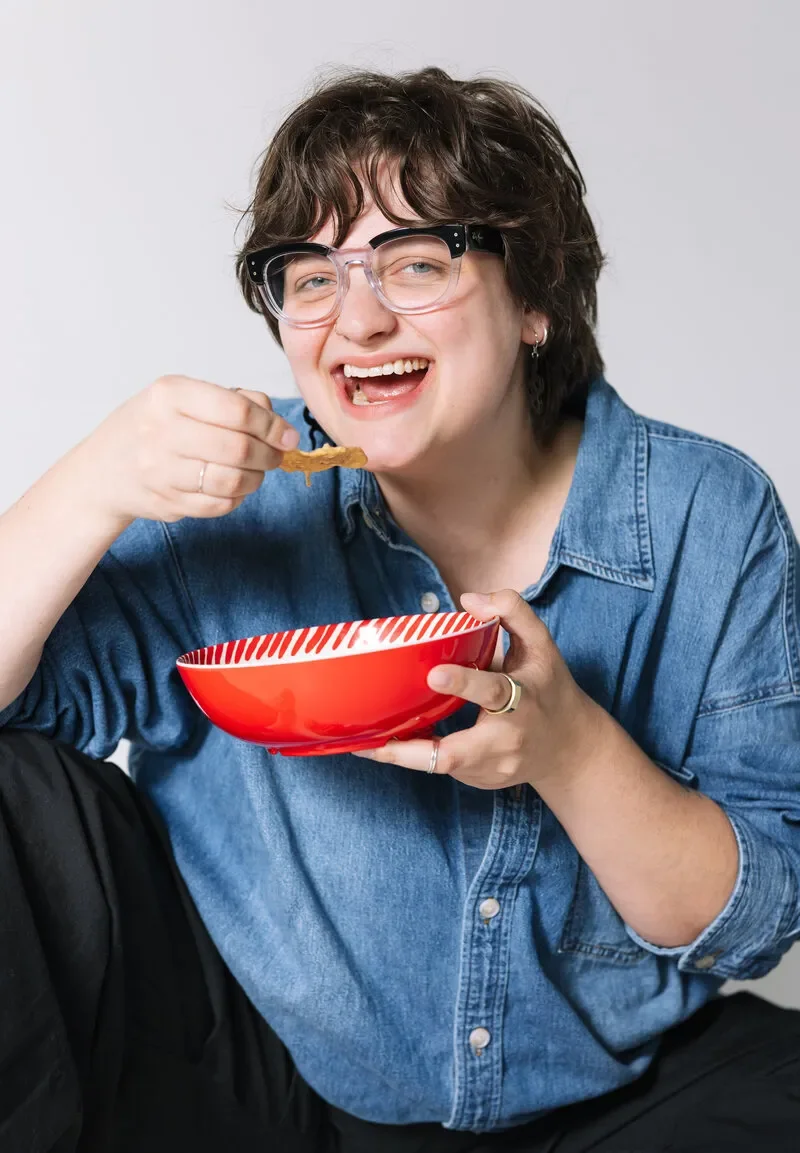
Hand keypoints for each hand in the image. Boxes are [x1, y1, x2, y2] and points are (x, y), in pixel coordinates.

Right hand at [72, 375, 298, 526]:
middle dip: (269, 455)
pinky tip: (234, 488)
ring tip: (257, 472)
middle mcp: (161, 431)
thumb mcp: (184, 398)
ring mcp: (160, 471)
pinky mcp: (165, 502)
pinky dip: (236, 498)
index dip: (271, 425)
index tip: (287, 435)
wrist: (104, 469)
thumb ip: (234, 402)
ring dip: (256, 479)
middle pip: (238, 448)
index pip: (236, 410)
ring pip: (232, 480)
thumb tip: (279, 425)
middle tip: (276, 456)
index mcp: (169, 395)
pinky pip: (218, 506)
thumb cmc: (153, 427)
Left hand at [353, 589, 604, 790]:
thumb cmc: (550, 689)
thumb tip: (468, 599)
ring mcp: (494, 768)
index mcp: (523, 702)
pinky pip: (443, 769)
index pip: (493, 692)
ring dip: (405, 754)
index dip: (463, 684)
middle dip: (412, 751)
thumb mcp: (542, 646)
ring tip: (366, 742)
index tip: (434, 673)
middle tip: (372, 742)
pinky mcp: (482, 781)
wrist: (570, 748)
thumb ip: (512, 611)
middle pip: (456, 754)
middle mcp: (508, 741)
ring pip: (442, 765)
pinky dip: (418, 756)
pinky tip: (392, 744)